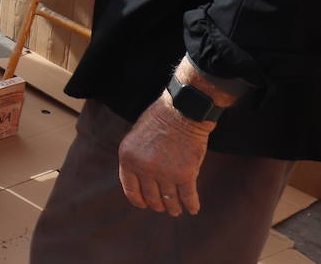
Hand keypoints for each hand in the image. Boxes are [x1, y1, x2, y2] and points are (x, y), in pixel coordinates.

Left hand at [118, 94, 212, 216]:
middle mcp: (144, 168)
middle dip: (158, 205)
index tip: (144, 204)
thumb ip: (135, 159)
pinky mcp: (186, 175)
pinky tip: (193, 209)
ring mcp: (165, 173)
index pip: (130, 189)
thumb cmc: (159, 120)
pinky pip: (188, 197)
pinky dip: (191, 205)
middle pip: (151, 197)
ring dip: (173, 208)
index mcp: (127, 158)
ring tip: (176, 210)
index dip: (138, 200)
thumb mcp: (135, 138)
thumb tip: (140, 183)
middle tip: (163, 207)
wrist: (181, 111)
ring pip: (169, 200)